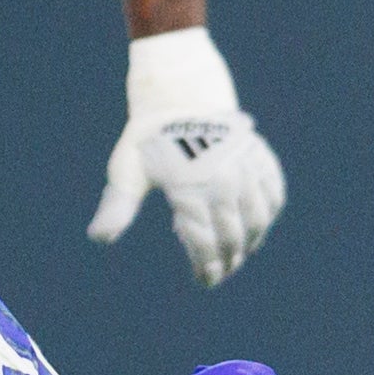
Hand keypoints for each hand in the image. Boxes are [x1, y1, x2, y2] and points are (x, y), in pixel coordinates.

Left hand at [88, 26, 285, 286]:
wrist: (179, 94)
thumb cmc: (149, 138)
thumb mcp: (127, 170)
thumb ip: (117, 206)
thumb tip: (99, 238)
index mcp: (190, 190)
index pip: (206, 244)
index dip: (207, 268)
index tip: (205, 281)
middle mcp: (223, 181)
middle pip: (233, 236)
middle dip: (228, 261)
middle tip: (220, 273)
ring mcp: (246, 169)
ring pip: (258, 218)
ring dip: (251, 242)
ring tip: (240, 254)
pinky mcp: (260, 157)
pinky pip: (274, 193)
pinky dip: (269, 213)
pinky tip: (258, 224)